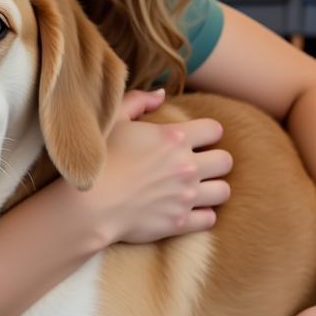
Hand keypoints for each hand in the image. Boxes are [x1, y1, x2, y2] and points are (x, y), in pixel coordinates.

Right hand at [81, 88, 232, 247]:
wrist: (90, 204)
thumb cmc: (101, 158)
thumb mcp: (115, 119)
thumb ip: (139, 100)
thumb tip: (161, 93)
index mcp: (174, 137)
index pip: (215, 129)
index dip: (207, 132)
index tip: (197, 138)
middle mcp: (186, 166)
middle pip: (225, 161)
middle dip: (215, 160)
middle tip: (198, 163)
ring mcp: (186, 196)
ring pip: (223, 191)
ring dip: (212, 187)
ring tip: (197, 187)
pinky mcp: (180, 222)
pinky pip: (210, 219)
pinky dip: (202, 214)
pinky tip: (188, 208)